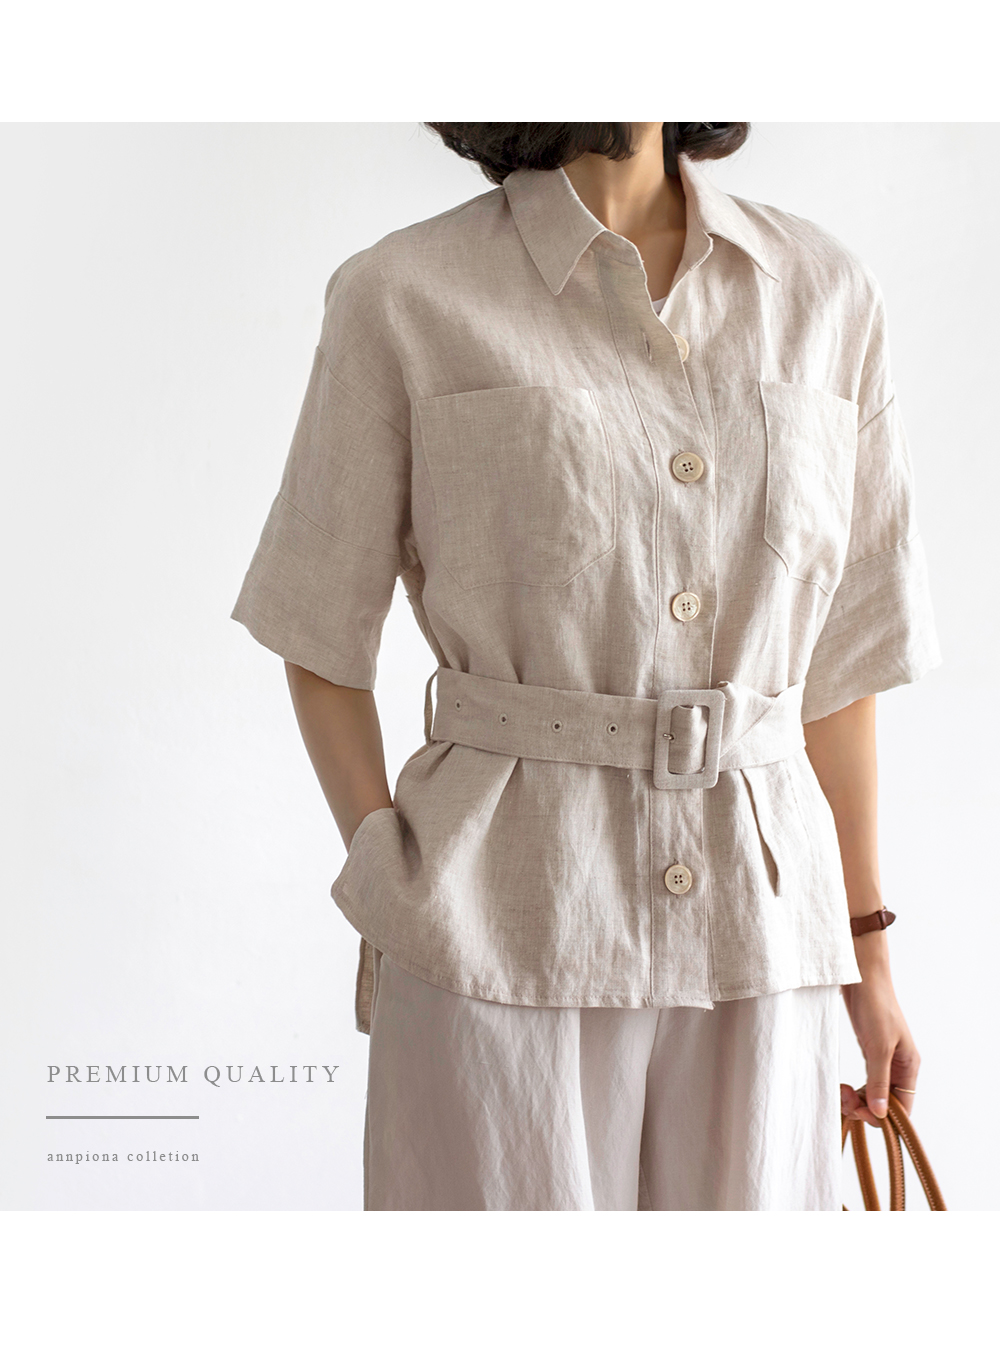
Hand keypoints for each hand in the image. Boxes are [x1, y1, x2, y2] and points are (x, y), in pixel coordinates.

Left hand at [840, 931, 918, 1125]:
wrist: (861, 976)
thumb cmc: (875, 1006)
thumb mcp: (878, 1046)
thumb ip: (879, 1081)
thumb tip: (881, 1113)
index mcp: (909, 1067)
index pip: (903, 1108)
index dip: (883, 1116)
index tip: (859, 1113)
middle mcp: (899, 1067)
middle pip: (886, 1104)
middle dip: (865, 1107)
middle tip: (843, 1099)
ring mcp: (883, 1060)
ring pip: (873, 1094)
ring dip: (856, 1100)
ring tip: (839, 1091)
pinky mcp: (869, 1052)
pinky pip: (864, 1082)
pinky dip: (853, 1089)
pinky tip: (841, 1087)